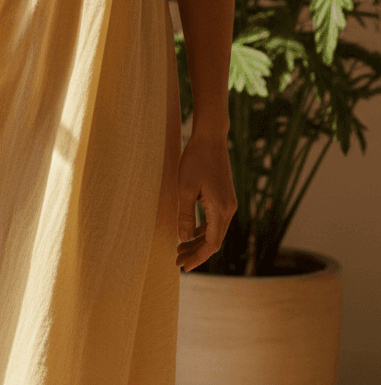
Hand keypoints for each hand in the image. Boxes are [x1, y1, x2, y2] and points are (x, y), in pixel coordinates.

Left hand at [176, 129, 236, 271]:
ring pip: (215, 232)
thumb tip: (183, 238)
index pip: (211, 245)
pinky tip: (190, 233)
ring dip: (198, 242)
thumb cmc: (195, 160)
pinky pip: (215, 221)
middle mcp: (229, 210)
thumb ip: (185, 214)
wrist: (210, 139)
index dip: (197, 258)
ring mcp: (229, 204)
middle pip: (214, 241)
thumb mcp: (185, 188)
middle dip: (196, 253)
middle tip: (177, 261)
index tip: (183, 267)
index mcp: (221, 210)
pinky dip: (203, 230)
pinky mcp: (225, 198)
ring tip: (180, 249)